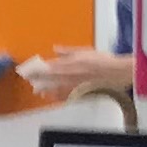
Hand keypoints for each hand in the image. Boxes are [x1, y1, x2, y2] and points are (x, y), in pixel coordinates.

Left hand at [21, 49, 136, 96]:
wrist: (119, 73)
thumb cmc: (104, 61)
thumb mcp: (85, 51)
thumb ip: (68, 51)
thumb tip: (55, 49)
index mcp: (70, 63)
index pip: (47, 66)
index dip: (36, 69)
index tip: (28, 70)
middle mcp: (69, 75)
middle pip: (48, 79)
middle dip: (37, 80)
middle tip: (29, 81)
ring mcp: (74, 86)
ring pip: (54, 89)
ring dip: (45, 89)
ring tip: (38, 91)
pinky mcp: (80, 94)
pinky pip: (65, 97)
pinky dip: (57, 97)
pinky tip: (52, 97)